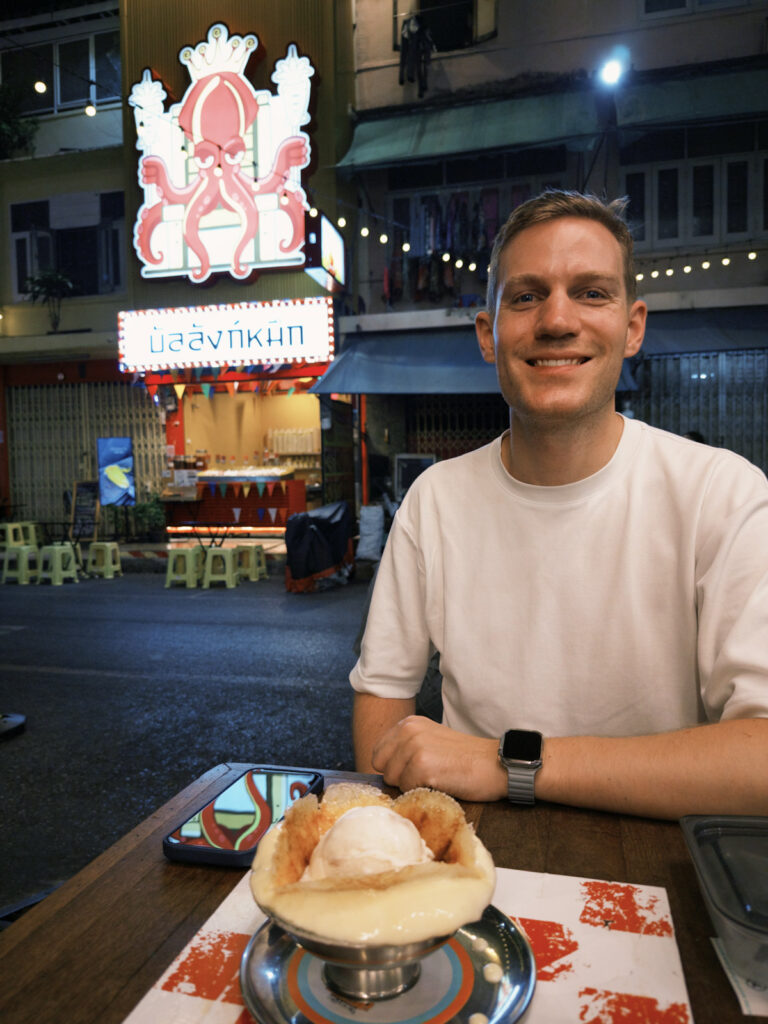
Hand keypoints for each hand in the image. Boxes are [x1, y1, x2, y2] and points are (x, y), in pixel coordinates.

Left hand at [371, 716, 506, 801]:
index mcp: (409, 723)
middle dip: (400, 778)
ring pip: (394, 781)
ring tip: (437, 778)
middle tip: (428, 776)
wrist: (496, 764)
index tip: (414, 772)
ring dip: (413, 786)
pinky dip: (423, 793)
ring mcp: (415, 747)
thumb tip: (384, 770)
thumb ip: (407, 748)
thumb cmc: (466, 758)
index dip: (394, 768)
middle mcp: (409, 731)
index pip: (378, 753)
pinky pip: (408, 791)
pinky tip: (443, 784)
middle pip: (382, 768)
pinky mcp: (423, 767)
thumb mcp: (432, 740)